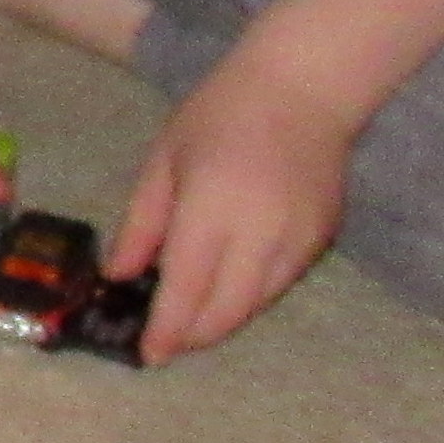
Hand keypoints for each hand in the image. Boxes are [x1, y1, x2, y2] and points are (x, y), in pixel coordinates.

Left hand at [112, 41, 358, 361]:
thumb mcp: (164, 160)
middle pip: (226, 311)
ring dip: (223, 320)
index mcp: (211, 209)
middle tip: (168, 340)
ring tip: (193, 320)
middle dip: (194, 335)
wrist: (305, 87)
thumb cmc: (221, 113)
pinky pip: (282, 284)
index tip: (149, 355)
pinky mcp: (322, 239)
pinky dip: (251, 296)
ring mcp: (297, 240)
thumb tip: (120, 275)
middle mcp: (259, 234)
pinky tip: (229, 288)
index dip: (167, 330)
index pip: (187, 289)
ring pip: (257, 305)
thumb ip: (142, 223)